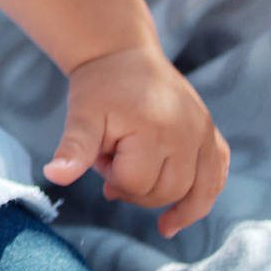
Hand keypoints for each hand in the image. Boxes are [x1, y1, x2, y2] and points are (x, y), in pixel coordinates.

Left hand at [45, 45, 229, 235]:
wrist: (122, 54)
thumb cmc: (100, 87)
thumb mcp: (81, 116)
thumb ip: (73, 149)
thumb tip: (54, 175)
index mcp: (155, 130)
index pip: (136, 183)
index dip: (113, 177)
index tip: (102, 157)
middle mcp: (188, 134)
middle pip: (166, 191)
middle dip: (136, 187)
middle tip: (115, 162)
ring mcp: (204, 134)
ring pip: (195, 192)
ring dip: (167, 199)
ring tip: (147, 204)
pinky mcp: (211, 134)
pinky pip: (217, 177)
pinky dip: (202, 198)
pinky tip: (181, 216)